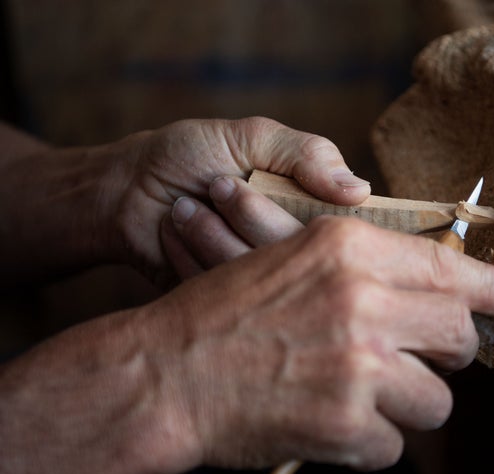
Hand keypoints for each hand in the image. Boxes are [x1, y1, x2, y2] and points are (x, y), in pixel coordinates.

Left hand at [110, 117, 369, 283]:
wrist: (122, 190)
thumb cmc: (187, 155)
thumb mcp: (249, 137)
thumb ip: (307, 154)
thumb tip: (360, 192)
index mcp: (309, 213)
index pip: (344, 234)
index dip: (329, 223)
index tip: (292, 200)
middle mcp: (291, 252)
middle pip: (300, 254)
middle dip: (249, 213)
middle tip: (216, 185)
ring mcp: (256, 282)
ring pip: (259, 275)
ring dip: (212, 231)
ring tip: (185, 205)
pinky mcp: (220, 306)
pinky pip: (220, 293)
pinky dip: (189, 252)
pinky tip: (173, 229)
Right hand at [149, 216, 493, 470]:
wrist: (166, 373)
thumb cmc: (225, 314)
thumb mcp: (295, 259)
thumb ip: (370, 271)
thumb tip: (438, 294)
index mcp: (349, 249)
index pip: (447, 267)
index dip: (490, 287)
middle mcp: (362, 301)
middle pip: (457, 335)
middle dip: (452, 355)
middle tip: (429, 361)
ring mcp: (358, 365)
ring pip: (437, 401)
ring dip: (407, 406)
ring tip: (362, 399)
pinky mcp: (347, 424)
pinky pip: (395, 445)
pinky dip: (369, 442)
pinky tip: (330, 425)